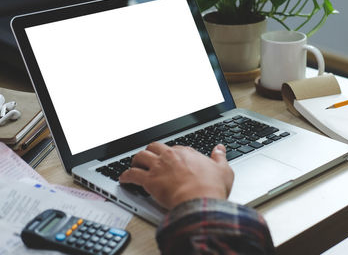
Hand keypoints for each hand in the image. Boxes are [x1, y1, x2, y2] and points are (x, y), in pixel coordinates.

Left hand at [119, 142, 233, 208]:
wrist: (200, 201)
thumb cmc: (211, 188)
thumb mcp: (224, 170)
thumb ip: (220, 157)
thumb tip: (220, 148)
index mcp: (187, 153)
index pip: (176, 149)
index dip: (173, 154)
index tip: (172, 160)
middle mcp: (171, 156)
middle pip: (155, 147)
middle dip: (151, 151)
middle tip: (150, 157)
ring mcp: (159, 167)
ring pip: (141, 156)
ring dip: (136, 160)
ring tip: (134, 164)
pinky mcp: (149, 180)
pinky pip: (132, 174)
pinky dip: (126, 176)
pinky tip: (123, 179)